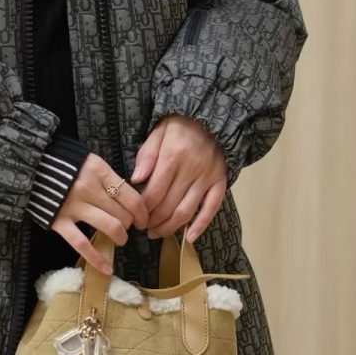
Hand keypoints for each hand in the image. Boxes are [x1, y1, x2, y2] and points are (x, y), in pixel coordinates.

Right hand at [50, 153, 147, 273]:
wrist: (34, 165)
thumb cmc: (68, 164)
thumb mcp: (92, 162)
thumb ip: (110, 178)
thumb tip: (131, 200)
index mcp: (99, 172)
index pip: (131, 197)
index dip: (142, 213)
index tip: (143, 219)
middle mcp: (89, 189)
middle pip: (122, 214)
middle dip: (129, 224)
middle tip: (128, 226)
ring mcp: (74, 207)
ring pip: (109, 227)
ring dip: (120, 237)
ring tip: (120, 239)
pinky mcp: (59, 222)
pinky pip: (81, 244)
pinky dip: (96, 258)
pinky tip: (107, 269)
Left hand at [127, 115, 227, 242]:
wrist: (213, 115)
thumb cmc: (181, 124)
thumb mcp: (158, 132)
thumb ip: (147, 155)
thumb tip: (136, 180)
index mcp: (173, 157)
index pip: (154, 191)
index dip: (143, 208)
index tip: (134, 216)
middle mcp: (191, 170)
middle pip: (169, 205)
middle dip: (153, 221)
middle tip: (143, 228)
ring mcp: (208, 178)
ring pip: (187, 211)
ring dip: (170, 227)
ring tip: (157, 234)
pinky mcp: (221, 182)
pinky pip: (212, 208)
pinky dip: (201, 225)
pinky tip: (189, 238)